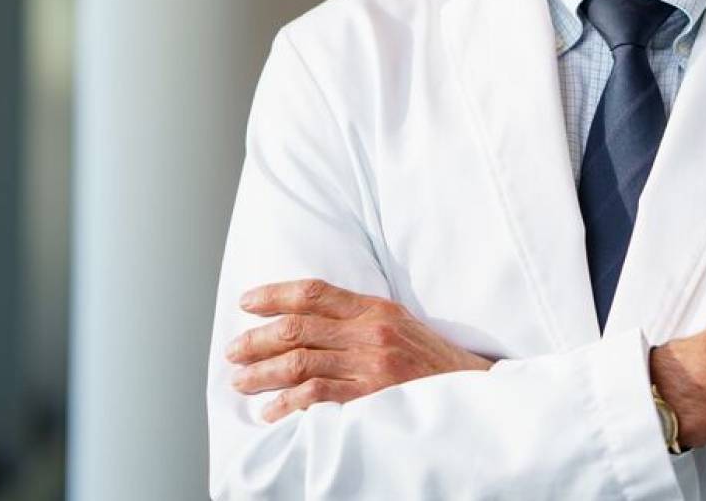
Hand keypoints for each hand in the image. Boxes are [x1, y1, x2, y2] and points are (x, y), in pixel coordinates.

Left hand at [226, 278, 492, 422]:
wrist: (471, 393)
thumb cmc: (432, 362)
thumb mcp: (400, 325)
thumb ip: (359, 318)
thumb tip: (308, 319)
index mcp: (376, 309)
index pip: (315, 292)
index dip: (274, 295)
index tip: (247, 303)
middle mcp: (371, 333)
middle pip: (298, 327)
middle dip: (257, 340)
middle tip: (234, 351)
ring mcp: (371, 366)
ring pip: (299, 362)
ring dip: (262, 374)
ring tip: (241, 381)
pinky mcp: (371, 397)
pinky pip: (316, 397)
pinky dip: (287, 405)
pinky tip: (271, 412)